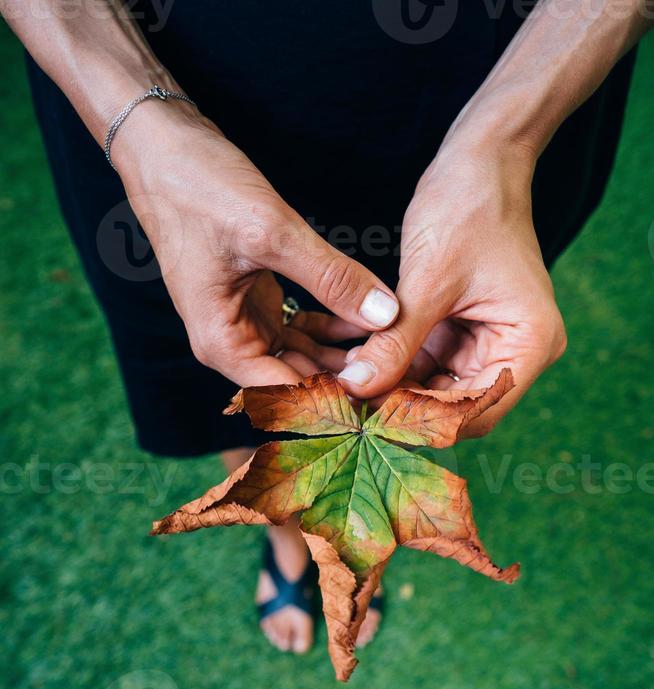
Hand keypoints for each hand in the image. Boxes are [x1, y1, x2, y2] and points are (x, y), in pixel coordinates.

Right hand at [112, 104, 398, 386]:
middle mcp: (230, 341)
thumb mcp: (270, 233)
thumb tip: (386, 315)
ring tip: (394, 349)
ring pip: (303, 355)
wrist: (162, 146)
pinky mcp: (256, 298)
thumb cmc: (198, 188)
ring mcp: (243, 320)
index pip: (284, 394)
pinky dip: (333, 325)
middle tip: (403, 373)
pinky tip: (369, 319)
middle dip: (345, 380)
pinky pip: (301, 327)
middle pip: (296, 381)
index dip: (333, 399)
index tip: (383, 393)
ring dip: (344, 354)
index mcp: (221, 342)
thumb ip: (330, 277)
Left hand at [335, 138, 566, 436]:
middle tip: (348, 405)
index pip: (476, 412)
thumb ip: (394, 342)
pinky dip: (394, 362)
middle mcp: (515, 352)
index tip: (371, 419)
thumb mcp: (428, 282)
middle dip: (403, 405)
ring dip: (392, 386)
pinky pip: (425, 363)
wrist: (479, 161)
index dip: (425, 421)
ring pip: (434, 388)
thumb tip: (356, 388)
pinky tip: (355, 362)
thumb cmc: (468, 209)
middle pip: (455, 406)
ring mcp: (489, 343)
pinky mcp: (463, 332)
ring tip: (344, 386)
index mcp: (529, 345)